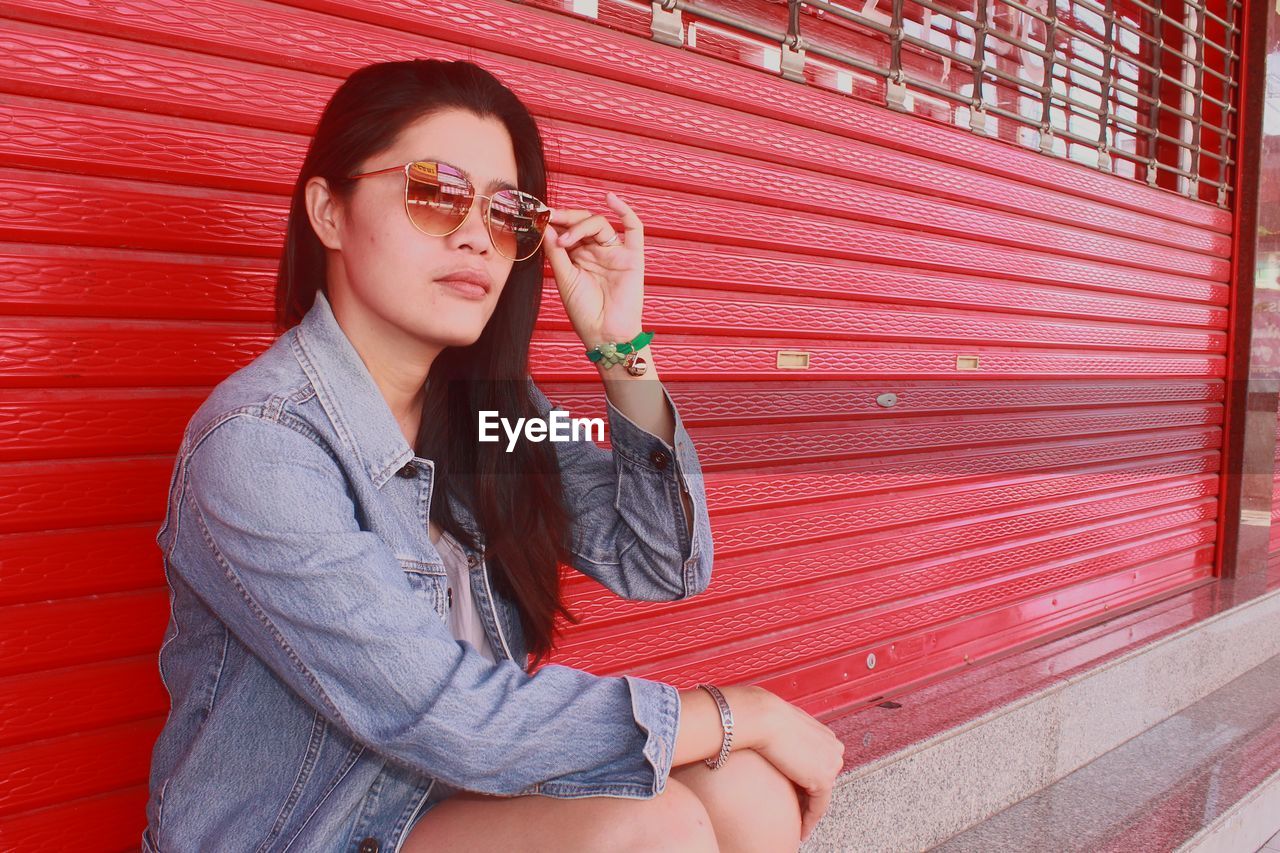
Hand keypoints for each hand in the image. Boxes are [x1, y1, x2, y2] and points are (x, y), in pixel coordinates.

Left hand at [542, 191, 644, 345]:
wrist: (605, 335)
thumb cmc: (585, 313)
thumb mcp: (564, 279)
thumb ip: (556, 252)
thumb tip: (545, 226)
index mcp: (580, 257)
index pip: (568, 230)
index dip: (555, 221)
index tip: (538, 215)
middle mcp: (597, 252)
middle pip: (584, 222)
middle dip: (566, 218)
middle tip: (549, 217)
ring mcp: (615, 253)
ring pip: (600, 224)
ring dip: (581, 225)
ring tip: (566, 240)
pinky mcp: (633, 257)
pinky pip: (634, 228)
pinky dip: (625, 211)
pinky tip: (611, 199)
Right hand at [737, 686, 845, 843]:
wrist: (762, 718)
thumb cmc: (763, 717)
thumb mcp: (782, 725)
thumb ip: (790, 738)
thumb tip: (782, 747)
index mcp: (825, 734)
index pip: (818, 764)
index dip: (806, 781)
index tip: (798, 795)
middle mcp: (834, 748)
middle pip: (820, 779)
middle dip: (808, 796)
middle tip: (795, 813)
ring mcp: (832, 764)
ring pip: (820, 795)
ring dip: (807, 810)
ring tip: (796, 824)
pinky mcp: (824, 780)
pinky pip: (818, 807)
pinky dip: (809, 821)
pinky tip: (801, 831)